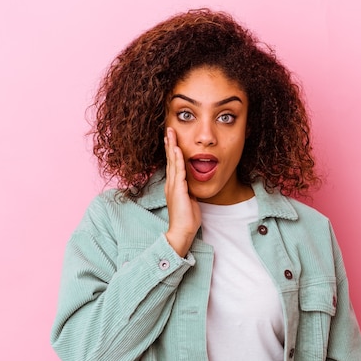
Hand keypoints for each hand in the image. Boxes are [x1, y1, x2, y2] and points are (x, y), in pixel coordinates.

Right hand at [164, 127, 200, 256]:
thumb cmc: (187, 219)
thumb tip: (192, 186)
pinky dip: (177, 160)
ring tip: (171, 133)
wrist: (182, 231)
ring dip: (172, 147)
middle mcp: (171, 184)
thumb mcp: (190, 200)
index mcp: (174, 186)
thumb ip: (190, 191)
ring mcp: (173, 186)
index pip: (173, 164)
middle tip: (168, 129)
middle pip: (170, 159)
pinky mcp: (178, 190)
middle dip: (170, 144)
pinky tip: (177, 150)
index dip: (172, 151)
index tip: (173, 139)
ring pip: (172, 162)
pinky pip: (178, 172)